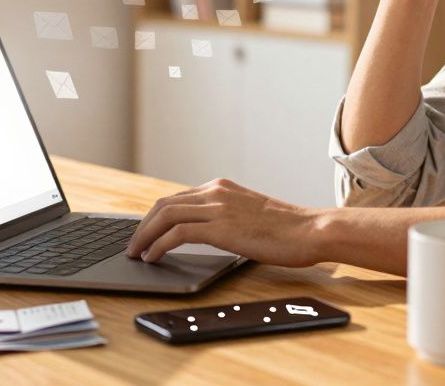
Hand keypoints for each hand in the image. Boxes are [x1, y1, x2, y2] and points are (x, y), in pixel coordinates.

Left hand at [125, 178, 322, 266]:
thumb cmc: (288, 230)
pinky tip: (154, 257)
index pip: (177, 198)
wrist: (311, 230)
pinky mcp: (221, 227)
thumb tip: (208, 232)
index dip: (156, 217)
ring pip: (165, 215)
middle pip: (164, 204)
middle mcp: (215, 192)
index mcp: (222, 187)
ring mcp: (217, 207)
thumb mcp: (250, 216)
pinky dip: (159, 245)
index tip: (145, 233)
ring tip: (137, 253)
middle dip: (143, 225)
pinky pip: (177, 233)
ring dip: (145, 235)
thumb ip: (227, 217)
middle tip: (133, 244)